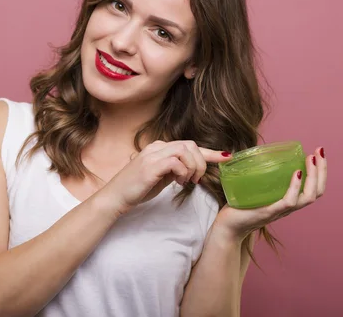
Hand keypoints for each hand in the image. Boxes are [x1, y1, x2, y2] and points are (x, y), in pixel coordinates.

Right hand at [101, 140, 230, 214]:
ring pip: (185, 150)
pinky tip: (179, 182)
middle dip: (201, 162)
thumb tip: (191, 170)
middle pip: (190, 145)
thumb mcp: (161, 178)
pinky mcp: (150, 166)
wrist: (115, 198)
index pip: (189, 145)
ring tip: (187, 182)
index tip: (227, 157)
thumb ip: (175, 170)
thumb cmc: (137, 189)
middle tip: (197, 180)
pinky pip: (176, 162)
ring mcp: (152, 155)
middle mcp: (156, 147)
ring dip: (193, 167)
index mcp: (159, 148)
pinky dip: (183, 172)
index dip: (210, 152)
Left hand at [212, 147, 326, 241]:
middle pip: (316, 192)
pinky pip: (288, 201)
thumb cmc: (240, 206)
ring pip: (307, 197)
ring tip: (310, 159)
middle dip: (321, 170)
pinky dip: (295, 187)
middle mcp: (288, 207)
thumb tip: (259, 152)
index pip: (314, 188)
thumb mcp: (256, 187)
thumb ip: (261, 174)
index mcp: (288, 201)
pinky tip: (297, 174)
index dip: (320, 171)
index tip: (318, 153)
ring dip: (313, 176)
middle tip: (319, 152)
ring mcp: (280, 210)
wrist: (227, 227)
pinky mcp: (268, 212)